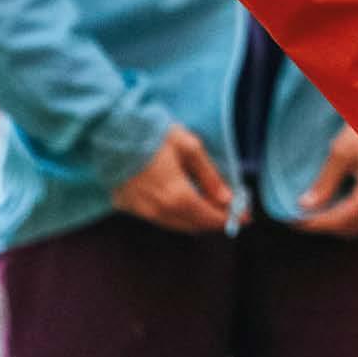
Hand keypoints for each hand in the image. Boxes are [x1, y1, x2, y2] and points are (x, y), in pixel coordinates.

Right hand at [112, 124, 236, 232]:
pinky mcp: (127, 207)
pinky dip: (174, 214)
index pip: (210, 218)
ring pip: (176, 224)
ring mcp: (141, 211)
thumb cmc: (155, 135)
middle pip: (194, 225)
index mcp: (178, 197)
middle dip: (214, 219)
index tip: (245, 216)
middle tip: (229, 209)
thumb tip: (227, 199)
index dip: (230, 218)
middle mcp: (159, 210)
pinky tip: (181, 200)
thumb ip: (210, 176)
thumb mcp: (190, 148)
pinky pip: (158, 218)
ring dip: (195, 218)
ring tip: (208, 204)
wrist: (112, 131)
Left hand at [293, 125, 357, 237]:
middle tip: (302, 216)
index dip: (314, 223)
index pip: (338, 220)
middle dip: (325, 226)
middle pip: (350, 229)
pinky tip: (338, 204)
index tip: (294, 221)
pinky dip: (352, 216)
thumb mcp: (343, 150)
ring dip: (338, 223)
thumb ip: (325, 182)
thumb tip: (305, 205)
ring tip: (317, 211)